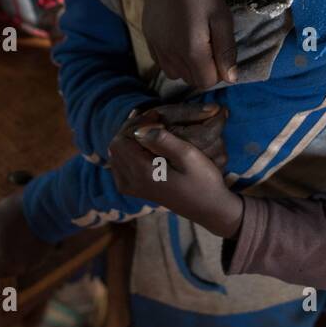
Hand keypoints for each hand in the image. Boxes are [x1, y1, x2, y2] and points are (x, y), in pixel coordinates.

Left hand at [0, 192, 56, 282]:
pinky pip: (27, 257)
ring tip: (11, 230)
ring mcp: (33, 262)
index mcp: (3, 262)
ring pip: (14, 262)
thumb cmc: (17, 212)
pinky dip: (23, 249)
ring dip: (10, 252)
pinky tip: (24, 231)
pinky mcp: (43, 255)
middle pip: (0, 269)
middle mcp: (19, 267)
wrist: (51, 204)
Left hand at [108, 124, 243, 238]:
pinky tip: (146, 146)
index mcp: (142, 173)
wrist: (210, 208)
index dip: (134, 124)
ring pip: (117, 156)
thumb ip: (162, 140)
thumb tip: (138, 130)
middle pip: (115, 147)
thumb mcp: (188, 155)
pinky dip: (129, 152)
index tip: (156, 118)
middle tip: (154, 121)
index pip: (120, 140)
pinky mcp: (138, 191)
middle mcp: (132, 182)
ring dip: (130, 140)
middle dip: (131, 130)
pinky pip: (121, 167)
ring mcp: (133, 189)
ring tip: (151, 130)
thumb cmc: (203, 180)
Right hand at [142, 0, 236, 89]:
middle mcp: (170, 53)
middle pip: (191, 80)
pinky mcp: (147, 37)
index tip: (221, 52)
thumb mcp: (222, 18)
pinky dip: (172, 58)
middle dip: (204, 70)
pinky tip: (178, 38)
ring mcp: (155, 46)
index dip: (219, 72)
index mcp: (192, 50)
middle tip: (211, 45)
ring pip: (174, 74)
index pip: (207, 82)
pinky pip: (160, 61)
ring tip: (195, 44)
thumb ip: (227, 51)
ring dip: (187, 67)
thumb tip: (231, 79)